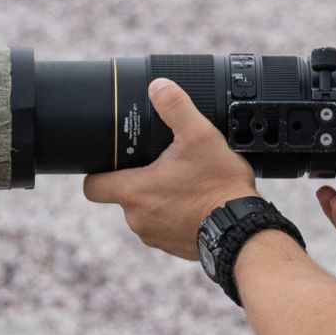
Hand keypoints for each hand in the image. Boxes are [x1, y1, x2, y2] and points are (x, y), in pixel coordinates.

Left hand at [83, 78, 256, 259]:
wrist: (243, 229)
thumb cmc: (219, 186)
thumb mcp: (200, 136)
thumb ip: (175, 107)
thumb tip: (159, 86)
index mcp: (133, 192)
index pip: (92, 186)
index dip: (98, 172)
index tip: (115, 163)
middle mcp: (137, 219)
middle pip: (123, 196)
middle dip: (140, 181)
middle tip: (164, 167)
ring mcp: (154, 236)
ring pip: (145, 213)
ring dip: (159, 200)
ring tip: (185, 185)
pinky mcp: (173, 248)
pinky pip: (165, 228)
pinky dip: (176, 217)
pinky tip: (196, 204)